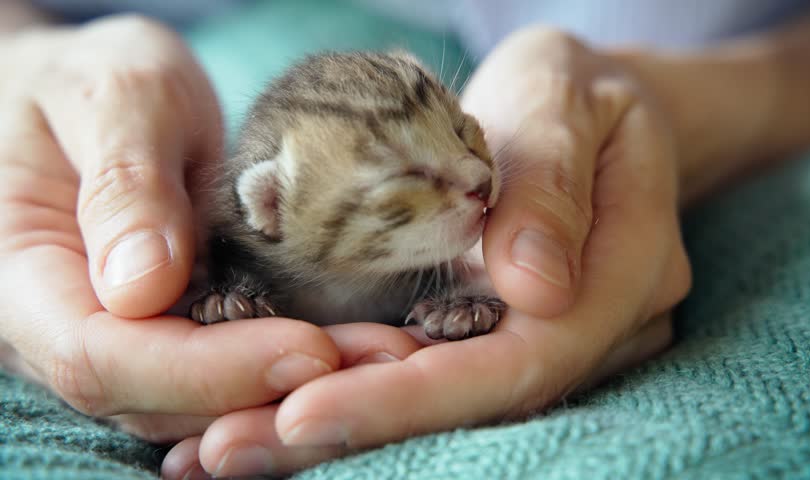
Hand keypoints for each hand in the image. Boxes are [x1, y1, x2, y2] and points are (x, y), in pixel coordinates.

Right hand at [0, 14, 381, 442]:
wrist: (96, 104)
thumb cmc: (91, 82)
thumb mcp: (109, 92)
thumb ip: (121, 179)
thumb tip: (143, 287)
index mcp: (28, 278)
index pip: (105, 357)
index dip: (206, 369)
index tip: (308, 349)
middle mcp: (69, 331)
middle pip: (162, 400)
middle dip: (274, 389)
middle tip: (386, 359)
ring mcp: (124, 342)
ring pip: (203, 403)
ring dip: (300, 389)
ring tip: (392, 354)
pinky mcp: (174, 334)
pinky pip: (229, 372)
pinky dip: (295, 369)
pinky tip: (364, 345)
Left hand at [160, 27, 691, 477]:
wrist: (588, 108)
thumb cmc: (574, 89)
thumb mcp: (562, 96)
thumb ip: (552, 183)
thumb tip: (533, 291)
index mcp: (625, 275)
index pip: (522, 363)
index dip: (416, 398)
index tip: (302, 412)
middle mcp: (589, 329)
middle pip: (477, 405)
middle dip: (357, 429)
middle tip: (231, 450)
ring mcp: (547, 337)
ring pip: (450, 403)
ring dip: (344, 427)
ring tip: (232, 444)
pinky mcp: (500, 331)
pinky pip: (434, 372)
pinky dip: (359, 392)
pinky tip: (277, 407)